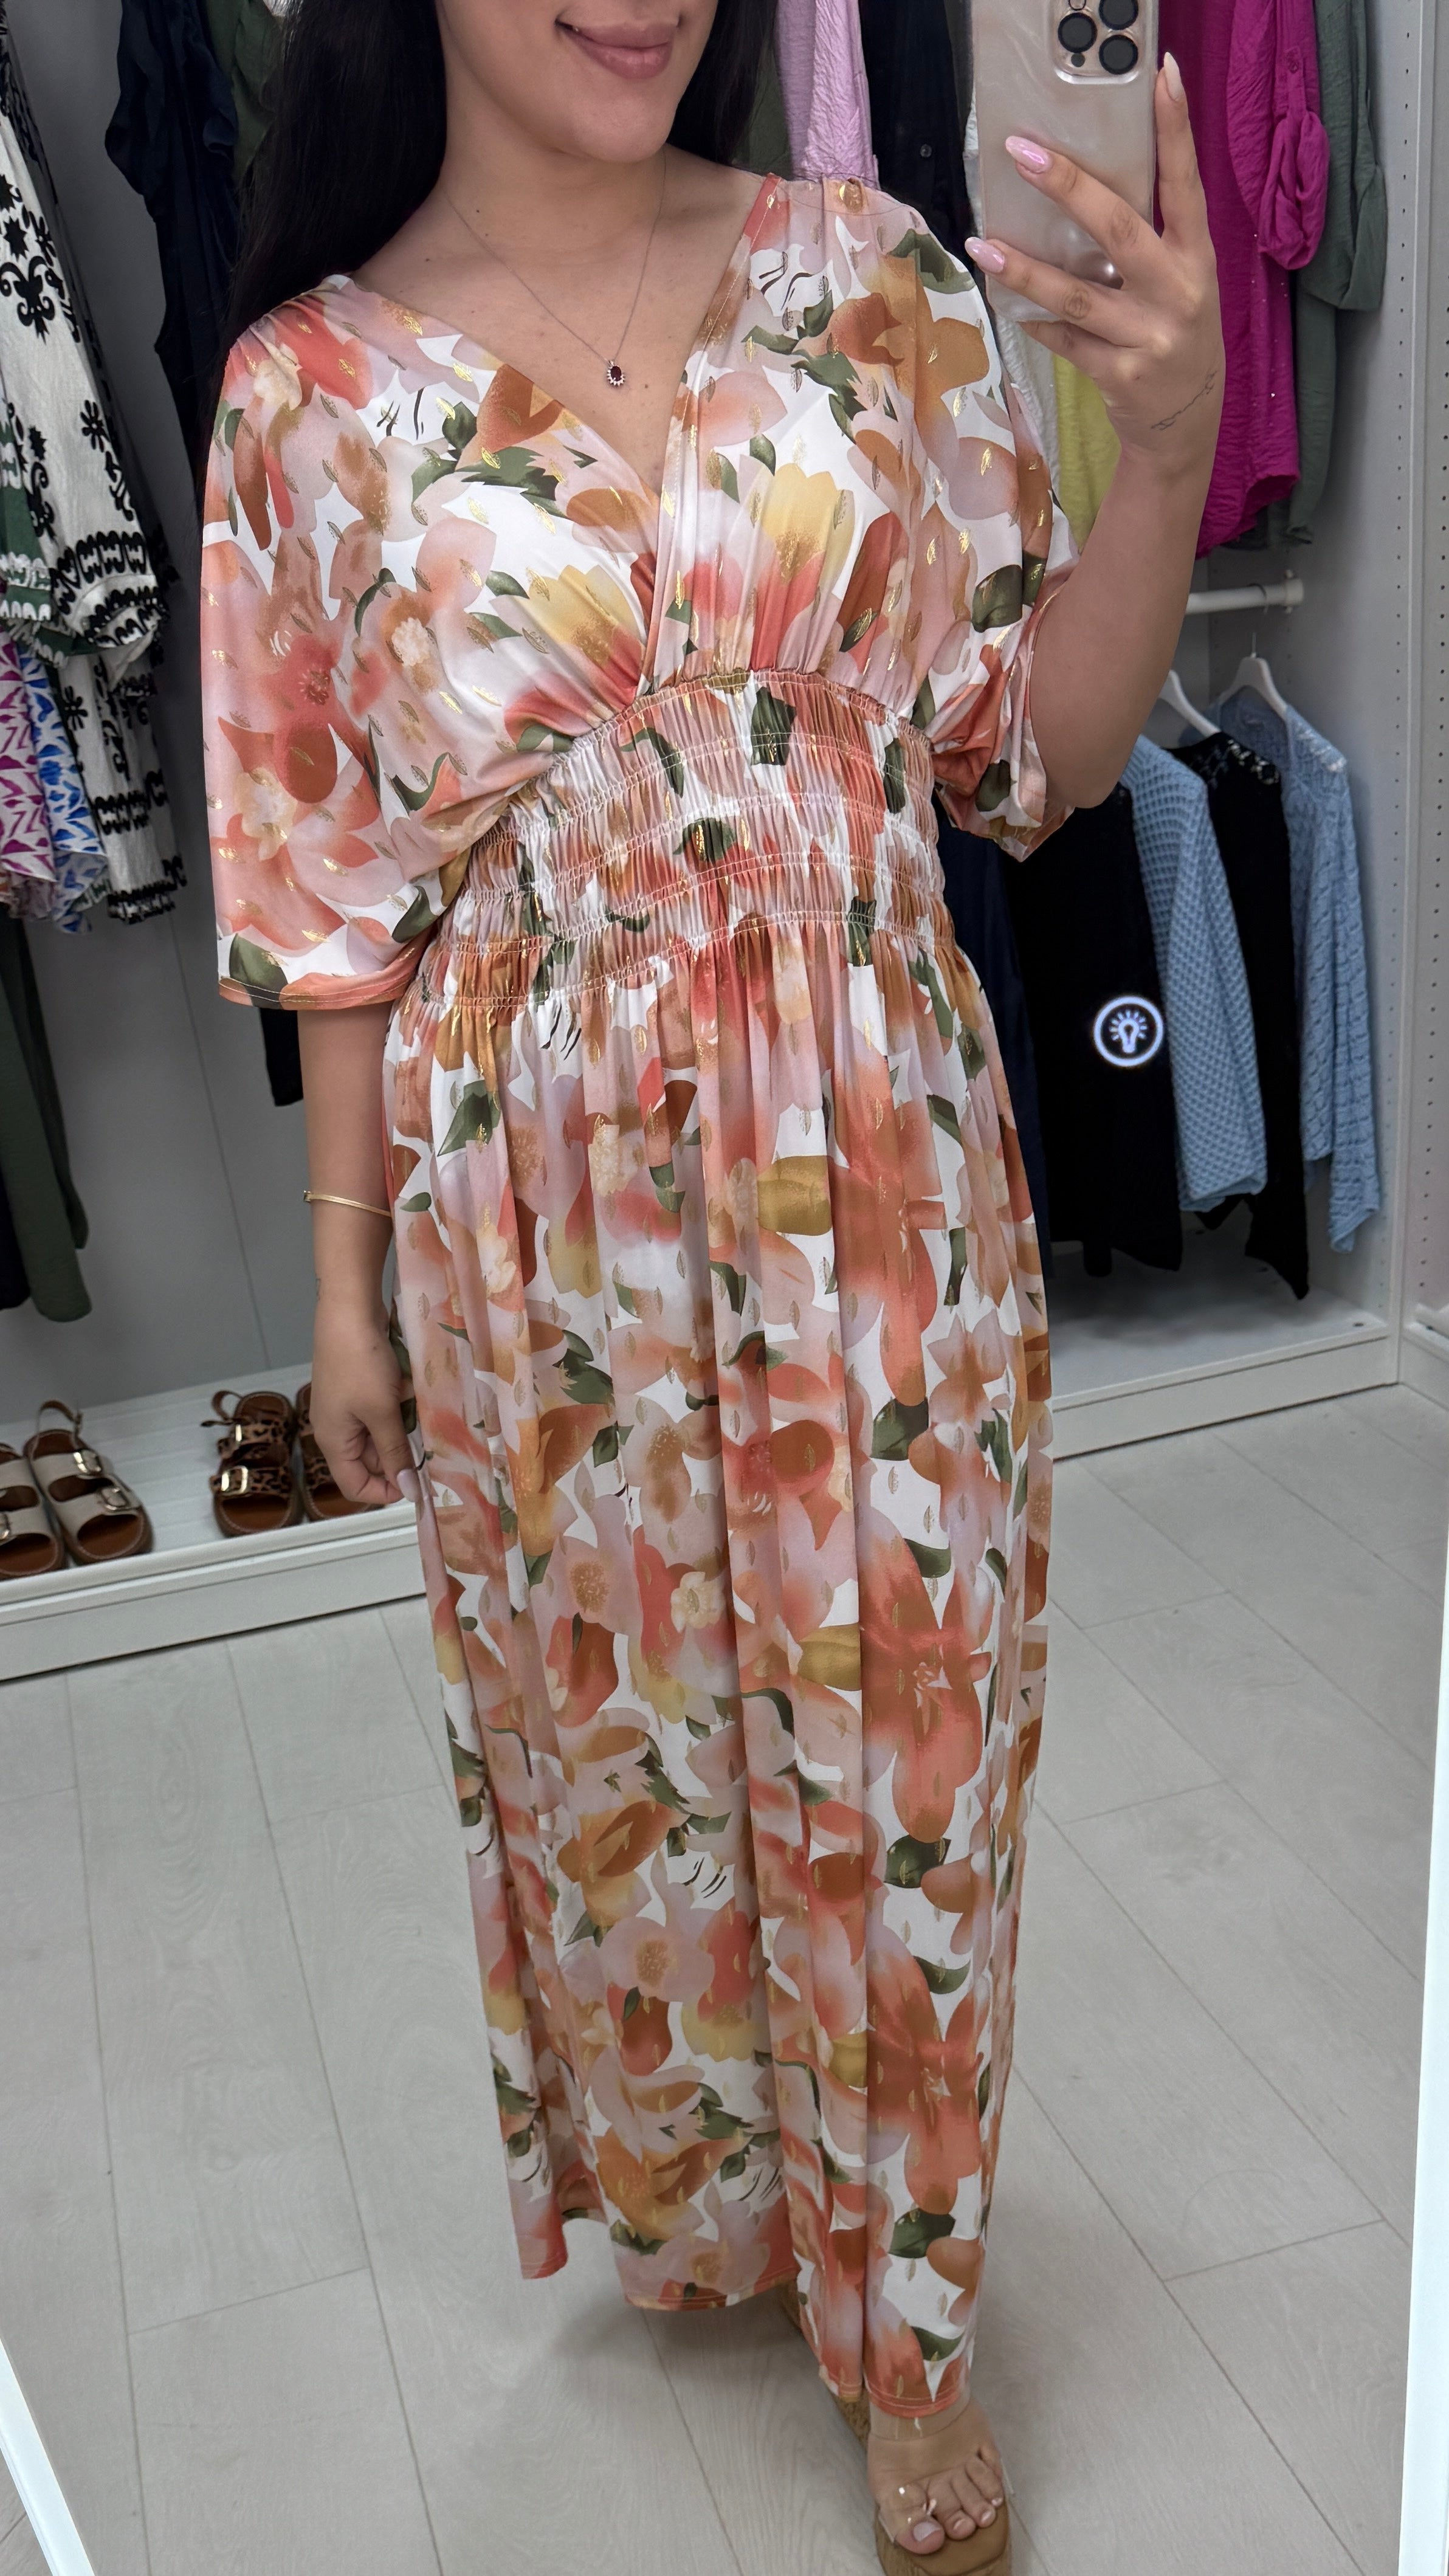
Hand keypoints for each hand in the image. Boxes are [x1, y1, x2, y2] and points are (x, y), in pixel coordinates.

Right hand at [310, 1291, 415, 1507]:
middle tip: (431, 1443)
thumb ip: (396, 1453)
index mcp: (334, 1442)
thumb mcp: (382, 1413)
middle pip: (373, 1460)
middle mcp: (338, 1428)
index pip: (355, 1486)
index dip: (386, 1492)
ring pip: (383, 1432)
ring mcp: (348, 1406)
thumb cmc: (361, 1364)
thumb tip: (407, 1491)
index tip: (418, 1483)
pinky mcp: (360, 1387)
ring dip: (405, 1424)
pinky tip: (410, 1386)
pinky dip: (401, 1402)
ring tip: (418, 1408)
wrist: (348, 1310)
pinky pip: (385, 1408)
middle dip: (402, 1452)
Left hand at [967, 56, 1222, 485]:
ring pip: (1076, 294)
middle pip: (1119, 229)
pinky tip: (1008, 304)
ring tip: (980, 242)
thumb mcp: (1181, 281)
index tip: (1164, 76)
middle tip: (1024, 153)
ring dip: (1023, 268)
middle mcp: (1178, 292)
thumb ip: (1151, 241)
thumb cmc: (1176, 333)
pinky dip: (1035, 320)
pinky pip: (1064, 339)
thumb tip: (1083, 189)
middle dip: (1070, 188)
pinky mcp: (1119, 374)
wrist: (1187, 421)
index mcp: (1197, 258)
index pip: (1187, 183)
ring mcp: (1148, 336)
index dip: (1177, 130)